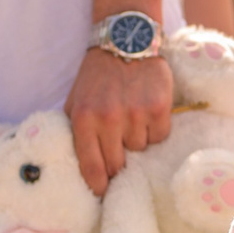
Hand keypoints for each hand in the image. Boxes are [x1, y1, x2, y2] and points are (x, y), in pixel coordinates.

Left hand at [65, 47, 172, 189]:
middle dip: (117, 162)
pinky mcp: (159, 108)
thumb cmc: (97, 75)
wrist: (125, 41)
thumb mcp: (75, 101)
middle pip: (117, 164)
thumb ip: (75, 131)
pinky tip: (148, 114)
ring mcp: (135, 114)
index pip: (91, 167)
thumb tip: (83, 166)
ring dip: (137, 142)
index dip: (98, 185)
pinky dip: (155, 130)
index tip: (103, 191)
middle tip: (120, 152)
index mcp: (83, 119)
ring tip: (133, 121)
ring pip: (140, 150)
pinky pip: (159, 136)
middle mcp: (108, 119)